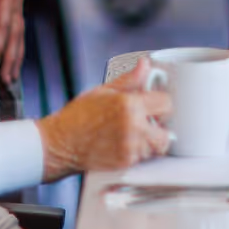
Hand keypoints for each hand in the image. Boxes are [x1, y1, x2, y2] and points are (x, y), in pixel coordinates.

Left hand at [0, 0, 28, 82]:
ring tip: (11, 78)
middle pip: (14, 37)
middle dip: (8, 61)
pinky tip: (15, 53)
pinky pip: (19, 27)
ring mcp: (18, 0)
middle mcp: (15, 1)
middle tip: (4, 83)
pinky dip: (18, 44)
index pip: (1, 28)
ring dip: (15, 57)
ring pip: (19, 35)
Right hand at [36, 58, 171, 179]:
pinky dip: (139, 153)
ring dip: (150, 141)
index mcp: (129, 105)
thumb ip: (129, 79)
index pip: (166, 104)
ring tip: (134, 134)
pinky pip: (144, 159)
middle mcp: (133, 127)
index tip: (155, 104)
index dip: (161, 103)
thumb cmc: (78, 117)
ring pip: (157, 148)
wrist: (61, 143)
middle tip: (148, 122)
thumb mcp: (103, 91)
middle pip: (167, 132)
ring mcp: (130, 148)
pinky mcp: (126, 163)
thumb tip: (145, 64)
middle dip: (160, 127)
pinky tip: (125, 144)